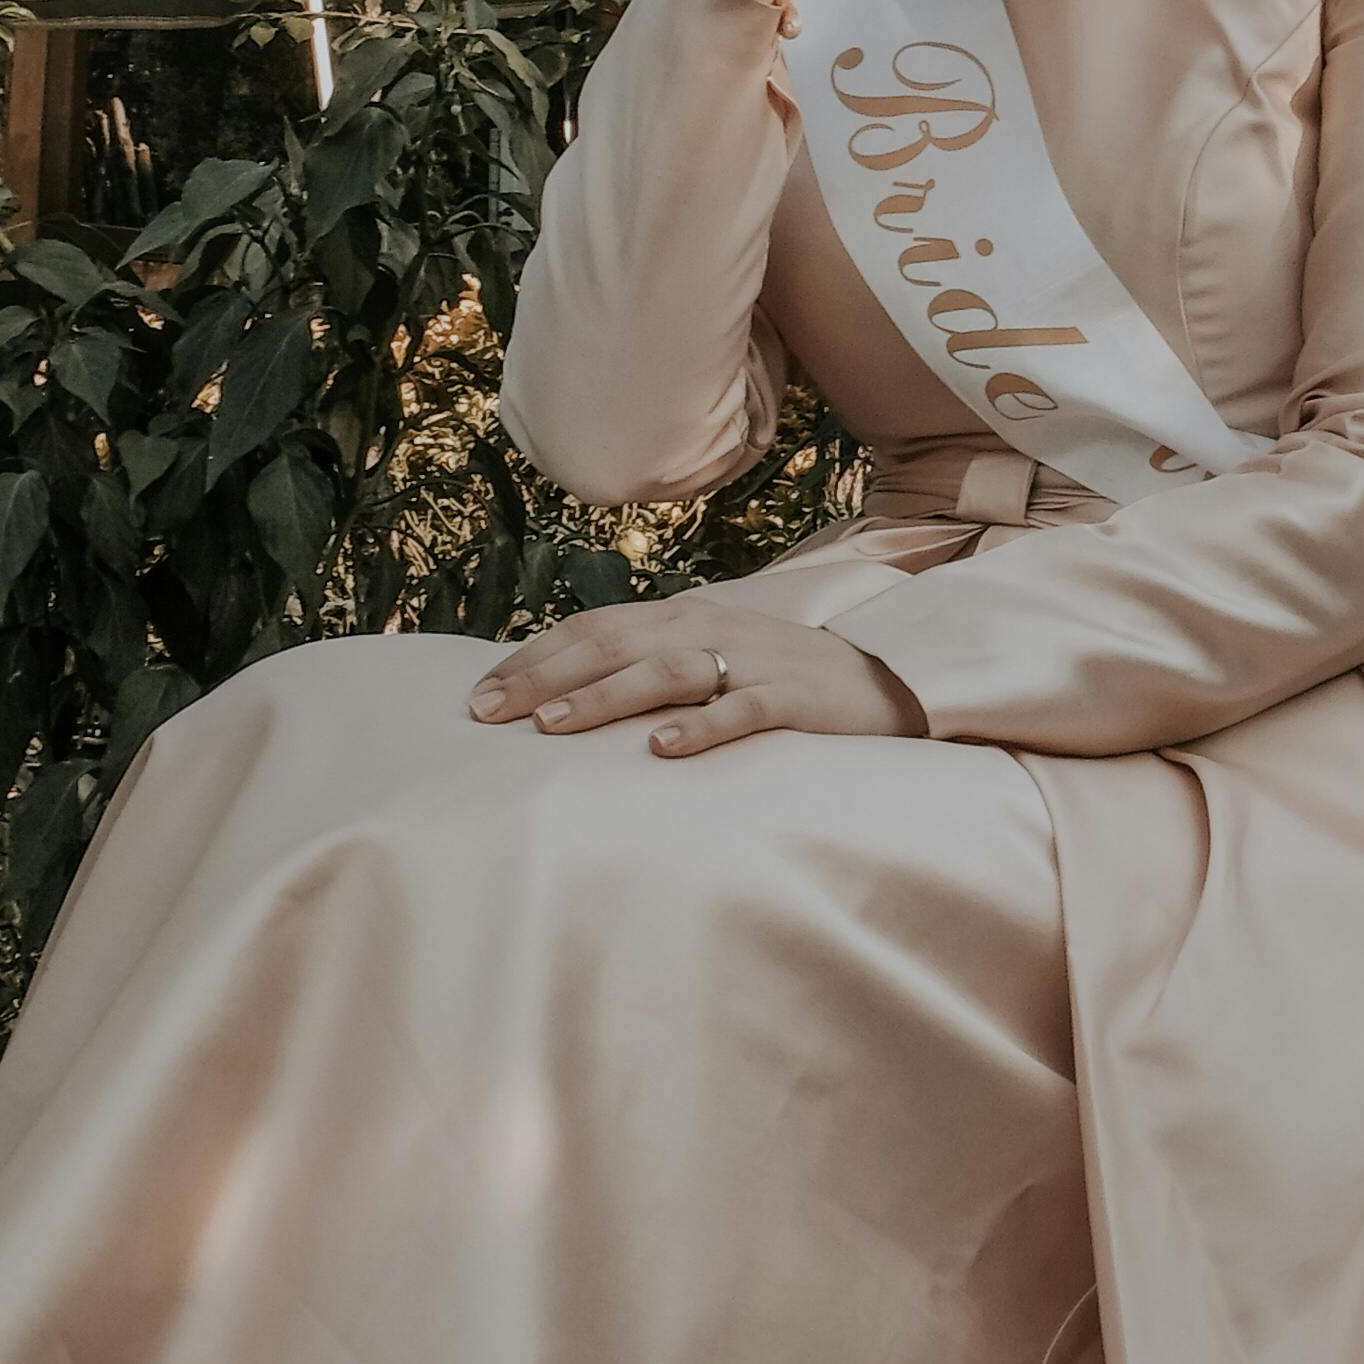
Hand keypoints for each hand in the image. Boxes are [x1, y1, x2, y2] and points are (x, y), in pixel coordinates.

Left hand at [469, 593, 917, 754]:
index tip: (478, 694)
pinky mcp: (793, 699)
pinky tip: (661, 747)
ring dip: (604, 697)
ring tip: (551, 724)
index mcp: (682, 616)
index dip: (533, 656)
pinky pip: (741, 710)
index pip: (592, 628)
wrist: (885, 680)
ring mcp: (751, 661)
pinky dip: (700, 726)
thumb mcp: (710, 657)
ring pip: (665, 671)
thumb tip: (563, 692)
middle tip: (487, 712)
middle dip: (544, 676)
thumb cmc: (780, 678)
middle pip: (613, 643)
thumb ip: (648, 664)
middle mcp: (708, 628)